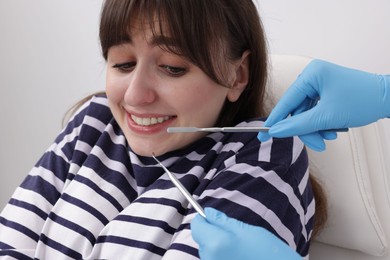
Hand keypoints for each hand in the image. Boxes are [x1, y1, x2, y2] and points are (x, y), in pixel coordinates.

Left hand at [191, 207, 300, 259]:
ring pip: (208, 252)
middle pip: (202, 240)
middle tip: (234, 234)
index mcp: (215, 244)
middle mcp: (210, 259)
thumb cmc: (268, 254)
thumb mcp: (247, 231)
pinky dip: (223, 257)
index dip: (204, 219)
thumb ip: (224, 221)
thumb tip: (208, 213)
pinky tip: (239, 258)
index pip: (197, 227)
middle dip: (213, 234)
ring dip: (218, 247)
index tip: (212, 217)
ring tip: (240, 249)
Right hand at [258, 59, 389, 150]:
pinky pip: (316, 111)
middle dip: (308, 129)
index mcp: (311, 74)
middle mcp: (313, 76)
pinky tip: (334, 128)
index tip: (263, 133)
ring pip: (307, 114)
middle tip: (318, 143)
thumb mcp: (326, 117)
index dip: (275, 119)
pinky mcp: (327, 92)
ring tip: (331, 135)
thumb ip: (298, 125)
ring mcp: (321, 84)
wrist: (389, 99)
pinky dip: (323, 123)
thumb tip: (277, 131)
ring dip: (317, 128)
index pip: (287, 101)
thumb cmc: (362, 100)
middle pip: (298, 110)